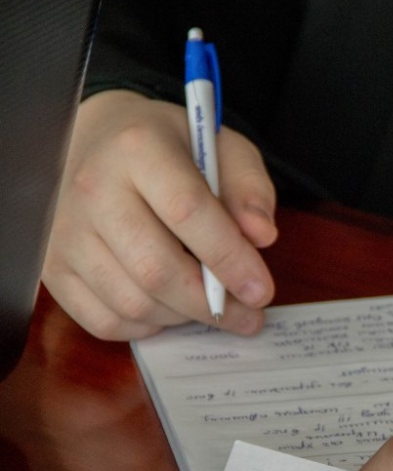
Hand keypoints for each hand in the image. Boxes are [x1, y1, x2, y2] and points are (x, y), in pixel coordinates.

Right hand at [43, 90, 277, 339]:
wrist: (101, 142)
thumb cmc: (173, 150)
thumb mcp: (224, 149)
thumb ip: (250, 189)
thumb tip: (261, 236)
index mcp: (138, 148)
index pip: (187, 211)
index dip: (229, 258)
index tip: (261, 291)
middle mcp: (93, 189)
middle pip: (155, 269)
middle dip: (212, 304)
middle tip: (248, 316)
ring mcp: (66, 233)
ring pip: (132, 302)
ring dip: (183, 317)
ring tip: (212, 306)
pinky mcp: (53, 268)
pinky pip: (103, 321)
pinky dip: (147, 328)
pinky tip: (170, 308)